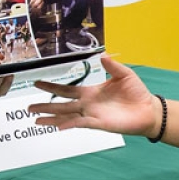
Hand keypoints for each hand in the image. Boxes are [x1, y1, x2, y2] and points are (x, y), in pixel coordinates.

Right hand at [28, 57, 159, 136]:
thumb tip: (102, 54)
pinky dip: (69, 124)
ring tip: (37, 119)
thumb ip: (112, 66)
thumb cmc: (136, 93)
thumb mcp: (124, 74)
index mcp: (91, 92)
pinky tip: (57, 125)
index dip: (52, 86)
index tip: (37, 83)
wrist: (148, 109)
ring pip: (67, 116)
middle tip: (29, 106)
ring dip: (52, 118)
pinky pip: (80, 123)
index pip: (66, 89)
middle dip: (45, 105)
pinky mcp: (99, 123)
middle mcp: (87, 104)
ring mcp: (91, 115)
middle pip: (61, 104)